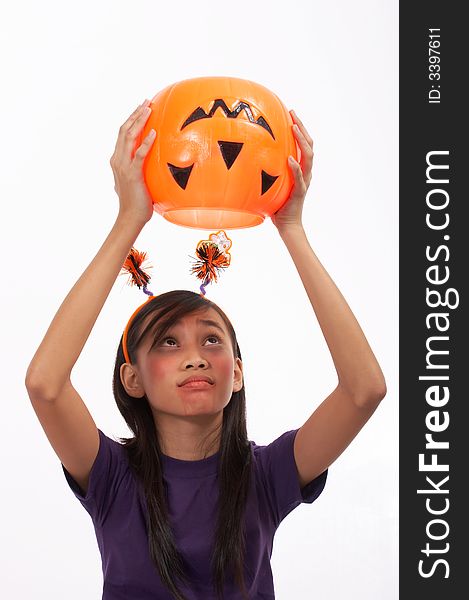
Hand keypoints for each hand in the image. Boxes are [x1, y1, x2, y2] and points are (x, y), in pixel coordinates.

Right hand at [110, 99, 156, 224]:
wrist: (130, 217)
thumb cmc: (136, 202)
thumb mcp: (135, 182)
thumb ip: (138, 171)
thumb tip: (148, 166)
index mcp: (117, 160)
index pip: (123, 134)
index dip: (131, 119)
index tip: (142, 107)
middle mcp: (117, 159)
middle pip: (124, 130)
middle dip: (135, 114)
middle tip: (146, 101)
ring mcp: (123, 166)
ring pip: (129, 137)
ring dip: (139, 121)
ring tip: (149, 109)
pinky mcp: (132, 174)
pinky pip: (139, 154)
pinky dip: (146, 142)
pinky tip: (154, 133)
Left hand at [271, 110, 313, 231]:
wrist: (286, 225)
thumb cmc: (276, 205)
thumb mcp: (271, 183)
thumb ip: (267, 170)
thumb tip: (248, 157)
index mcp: (301, 170)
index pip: (305, 145)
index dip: (301, 129)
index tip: (292, 114)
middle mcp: (306, 173)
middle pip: (310, 146)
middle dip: (302, 128)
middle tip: (293, 113)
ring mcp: (305, 182)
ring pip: (308, 157)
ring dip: (301, 141)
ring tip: (294, 128)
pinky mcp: (300, 192)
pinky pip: (300, 178)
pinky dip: (296, 168)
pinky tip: (290, 159)